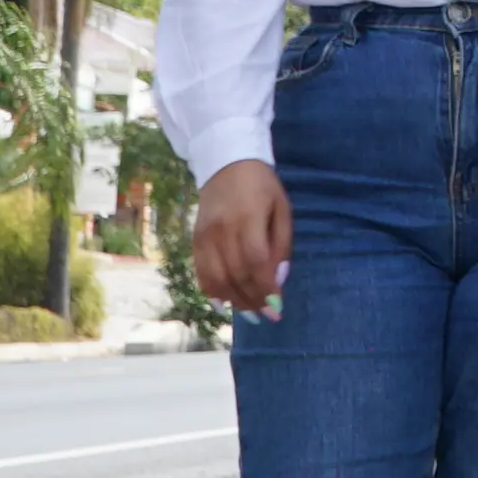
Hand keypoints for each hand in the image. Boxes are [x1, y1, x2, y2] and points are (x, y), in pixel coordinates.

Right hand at [190, 159, 291, 311]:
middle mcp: (222, 229)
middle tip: (267, 315)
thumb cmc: (262, 187)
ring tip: (250, 311)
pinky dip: (212, 292)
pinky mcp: (195, 240)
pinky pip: (201, 273)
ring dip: (234, 300)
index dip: (266, 288)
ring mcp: (205, 236)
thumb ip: (281, 245)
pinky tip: (224, 304)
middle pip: (236, 274)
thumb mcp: (282, 209)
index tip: (277, 308)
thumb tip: (278, 280)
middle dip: (253, 300)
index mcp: (248, 218)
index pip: (256, 262)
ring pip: (216, 278)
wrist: (226, 163)